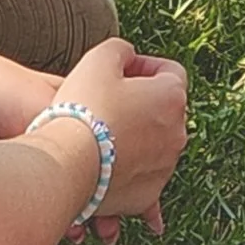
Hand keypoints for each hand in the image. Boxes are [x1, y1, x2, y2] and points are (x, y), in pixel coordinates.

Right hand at [47, 39, 189, 241]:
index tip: (121, 72)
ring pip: (154, 146)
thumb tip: (128, 58)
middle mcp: (178, 133)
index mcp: (172, 97)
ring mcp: (165, 167)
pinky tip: (114, 173)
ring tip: (102, 137)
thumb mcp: (100, 58)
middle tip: (108, 103)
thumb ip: (121, 50)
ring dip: (135, 138)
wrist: (67, 163)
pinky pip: (143, 181)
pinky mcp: (148, 195)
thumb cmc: (84, 107)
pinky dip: (132, 175)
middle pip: (163, 110)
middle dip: (140, 104)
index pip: (170, 72)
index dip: (144, 66)